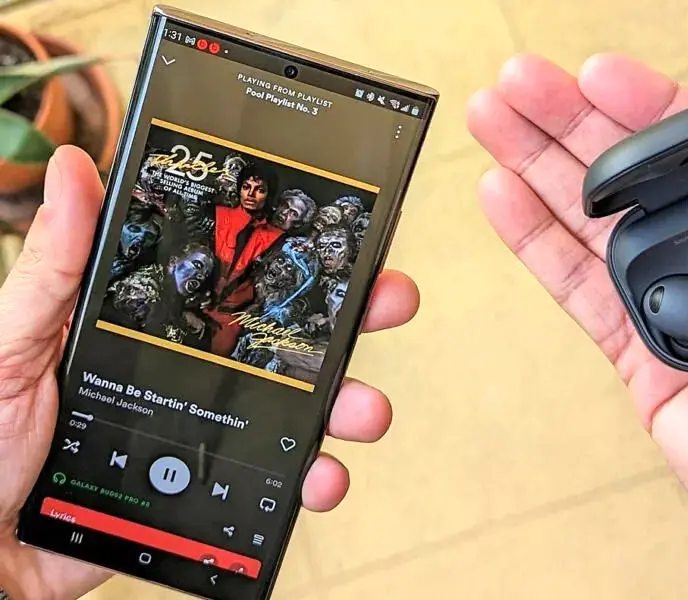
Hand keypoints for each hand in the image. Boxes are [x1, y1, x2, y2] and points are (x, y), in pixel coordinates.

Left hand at [0, 147, 417, 598]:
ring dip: (346, 407)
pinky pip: (273, 487)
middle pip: (286, 341)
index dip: (294, 256)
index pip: (237, 280)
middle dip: (349, 319)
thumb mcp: (15, 340)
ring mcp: (205, 434)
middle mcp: (192, 373)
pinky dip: (311, 485)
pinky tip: (319, 480)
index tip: (342, 235)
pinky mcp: (207, 494)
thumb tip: (73, 170)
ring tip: (363, 411)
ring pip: (297, 413)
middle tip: (388, 300)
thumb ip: (54, 267)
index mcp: (153, 324)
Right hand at [469, 53, 687, 599]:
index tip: (600, 75)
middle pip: (635, 178)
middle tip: (521, 85)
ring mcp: (682, 308)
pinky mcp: (647, 362)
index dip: (648, 109)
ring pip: (595, 226)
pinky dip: (538, 244)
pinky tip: (505, 199)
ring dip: (539, 171)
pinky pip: (582, 294)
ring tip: (494, 122)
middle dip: (571, 126)